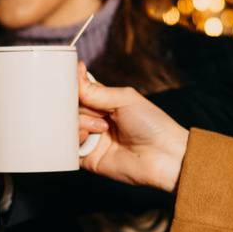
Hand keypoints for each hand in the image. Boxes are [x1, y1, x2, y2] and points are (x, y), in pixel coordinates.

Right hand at [76, 64, 189, 191]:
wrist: (164, 155)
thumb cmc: (152, 124)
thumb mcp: (124, 98)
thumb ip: (96, 90)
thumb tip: (76, 73)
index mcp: (104, 104)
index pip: (79, 92)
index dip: (74, 88)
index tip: (70, 81)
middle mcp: (95, 120)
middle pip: (71, 109)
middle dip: (81, 107)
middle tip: (98, 113)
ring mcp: (92, 139)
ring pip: (68, 127)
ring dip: (81, 123)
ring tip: (102, 128)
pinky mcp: (88, 158)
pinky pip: (69, 148)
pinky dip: (75, 139)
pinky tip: (90, 137)